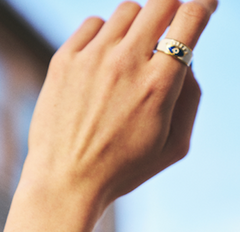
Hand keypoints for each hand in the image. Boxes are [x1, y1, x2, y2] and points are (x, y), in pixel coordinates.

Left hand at [21, 0, 216, 216]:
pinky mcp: (63, 61)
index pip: (190, 19)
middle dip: (171, 10)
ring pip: (126, 12)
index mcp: (158, 85)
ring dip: (136, 25)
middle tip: (167, 26)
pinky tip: (102, 58)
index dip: (203, 6)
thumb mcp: (173, 147)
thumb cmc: (121, 169)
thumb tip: (187, 58)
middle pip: (160, 4)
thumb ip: (190, 98)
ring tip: (131, 51)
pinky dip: (103, 34)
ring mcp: (91, 59)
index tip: (203, 7)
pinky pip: (92, 25)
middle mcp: (126, 63)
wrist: (65, 180)